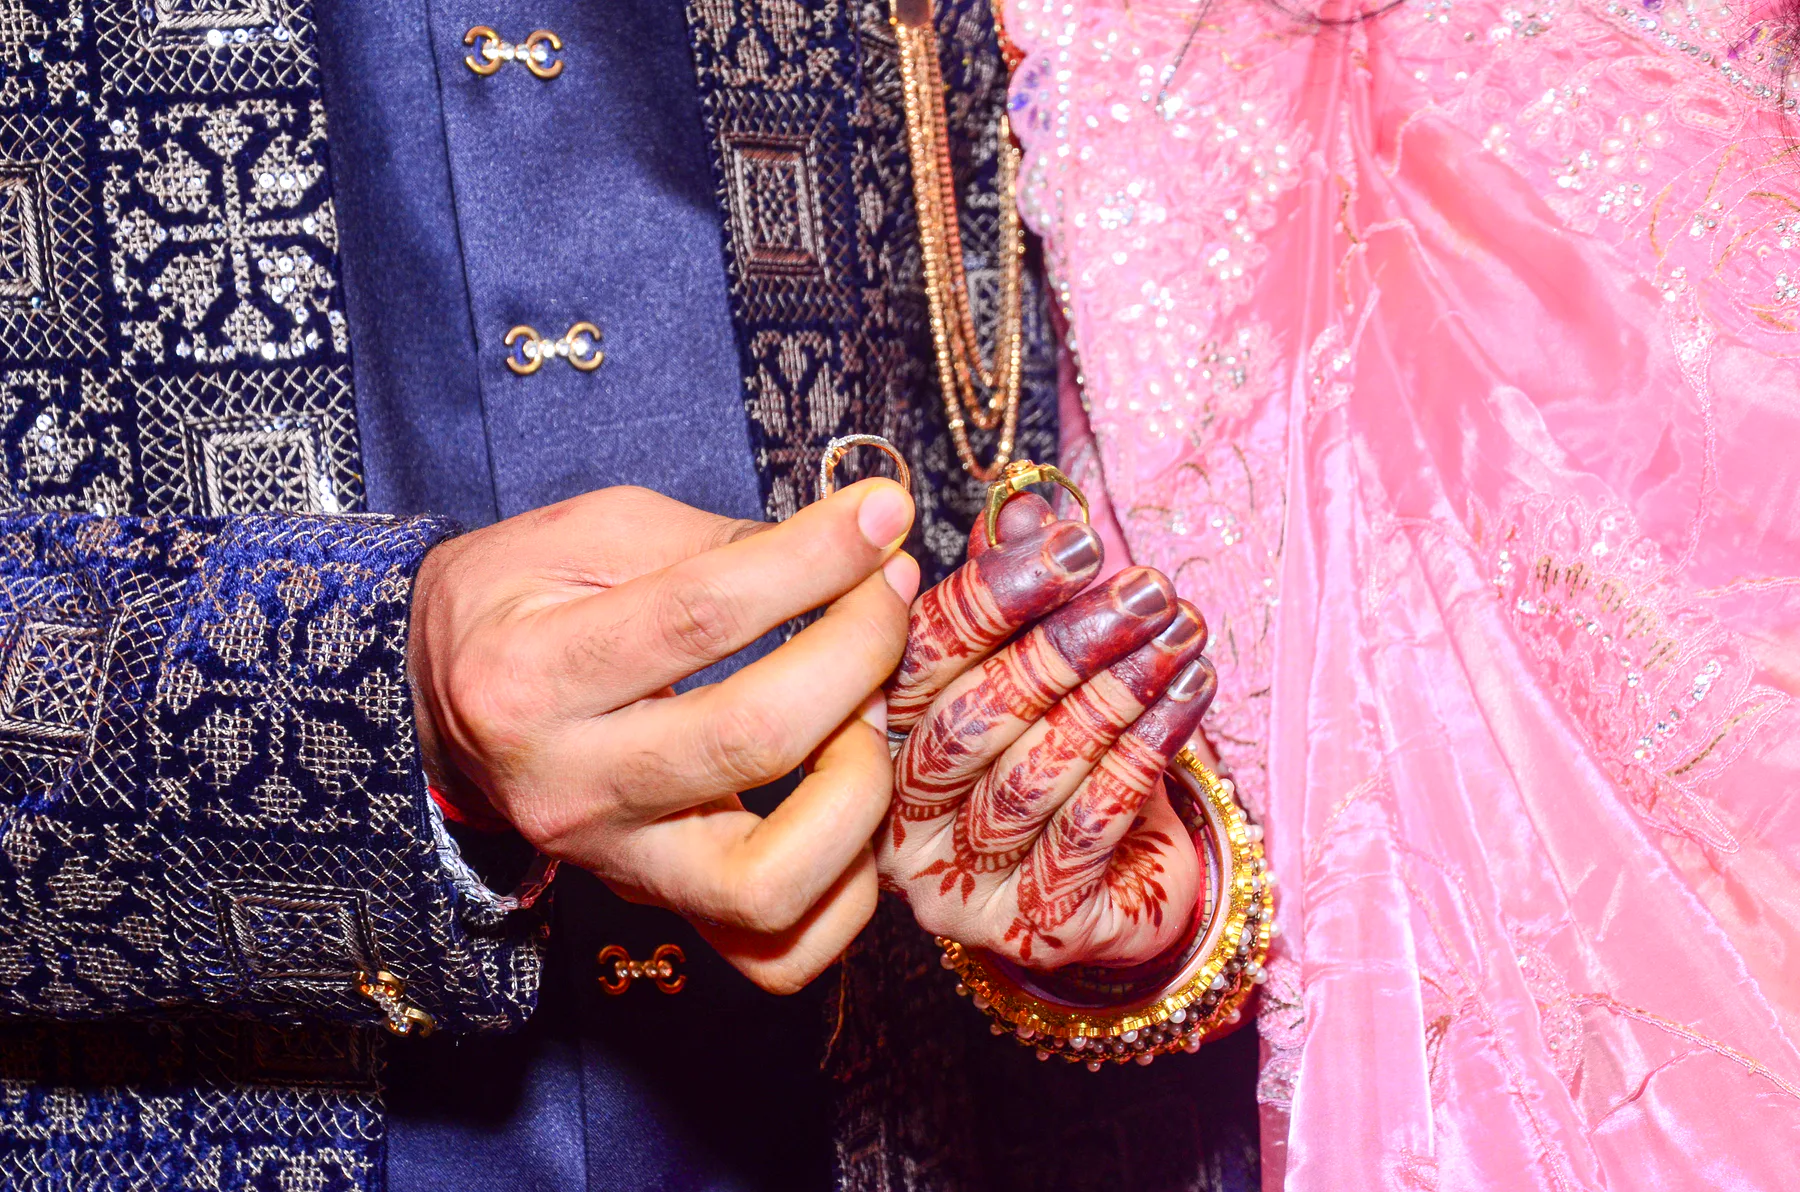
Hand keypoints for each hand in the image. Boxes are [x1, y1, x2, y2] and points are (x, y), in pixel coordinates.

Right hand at [407, 480, 918, 992]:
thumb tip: (851, 544)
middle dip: (858, 651)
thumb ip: (714, 543)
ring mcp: (615, 864)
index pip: (702, 614)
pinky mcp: (658, 909)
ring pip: (771, 881)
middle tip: (886, 597)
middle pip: (754, 737)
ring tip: (865, 715)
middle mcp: (569, 786)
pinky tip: (848, 805)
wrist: (436, 704)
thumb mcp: (588, 535)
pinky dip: (845, 891)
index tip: (881, 514)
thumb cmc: (517, 603)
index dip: (815, 558)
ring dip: (860, 788)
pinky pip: (776, 954)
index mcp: (530, 674)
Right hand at [878, 496, 1215, 967]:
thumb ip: (1019, 591)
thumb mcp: (1035, 668)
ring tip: (1182, 632)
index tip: (1077, 543)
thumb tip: (1029, 508)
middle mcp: (895, 820)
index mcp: (874, 742)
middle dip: (1068, 643)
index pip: (919, 660)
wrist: (1119, 890)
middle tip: (1147, 588)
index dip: (997, 595)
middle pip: (973, 717)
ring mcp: (956, 884)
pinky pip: (1090, 828)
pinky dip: (1146, 752)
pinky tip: (1190, 695)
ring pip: (1034, 772)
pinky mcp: (1026, 927)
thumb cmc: (1065, 764)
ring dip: (1117, 692)